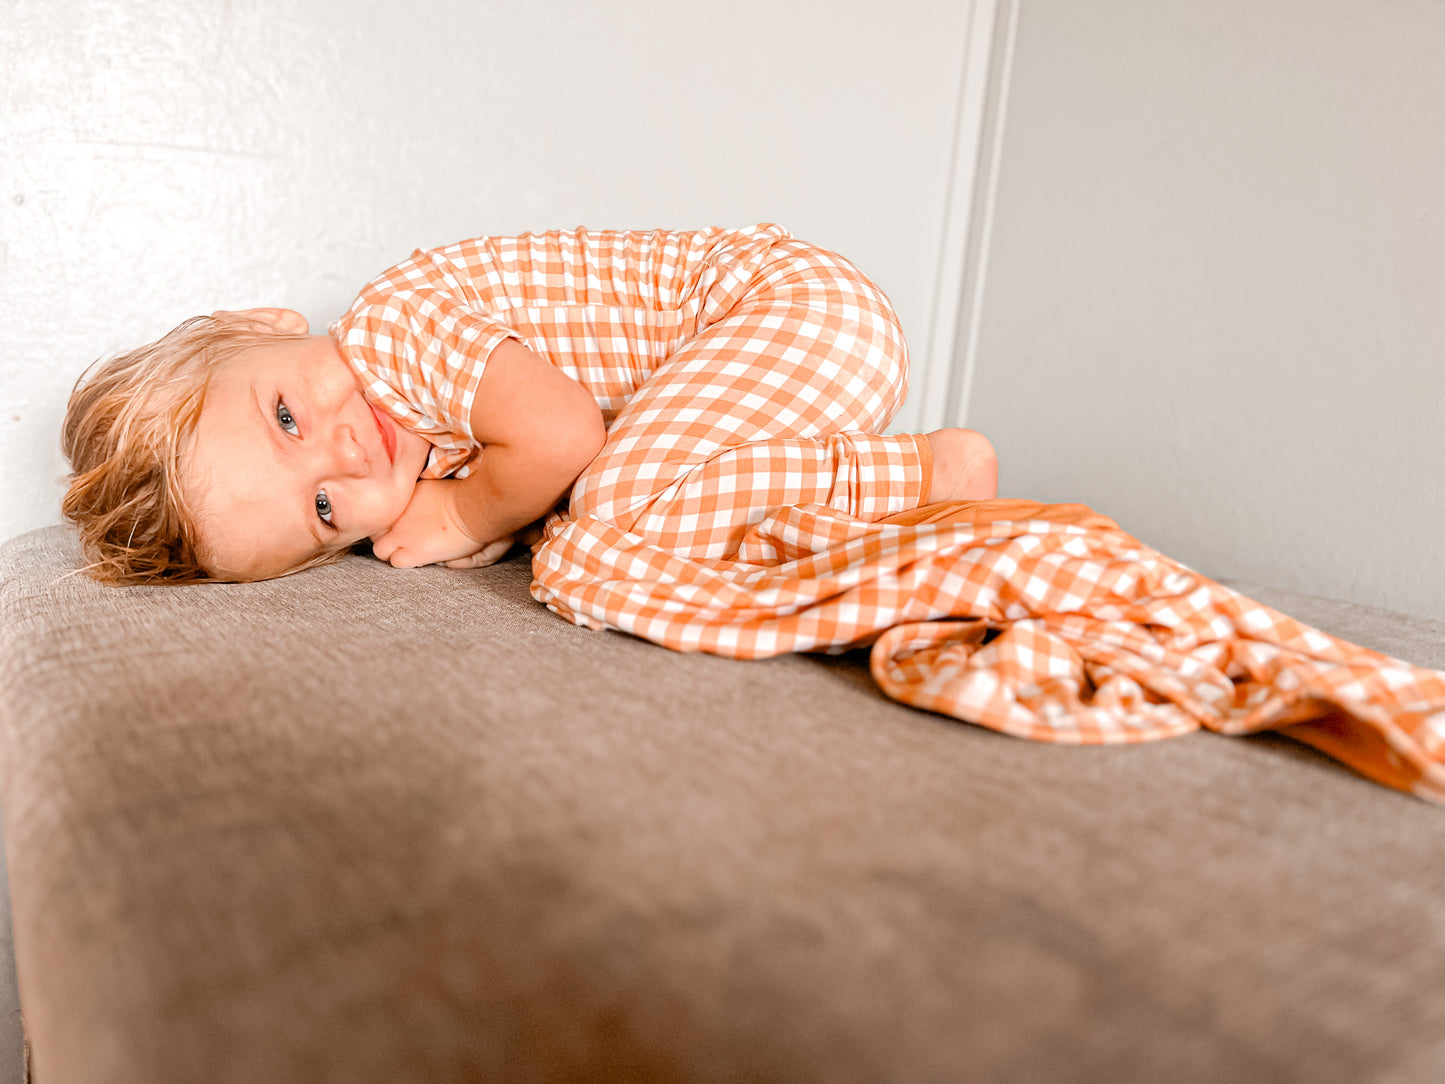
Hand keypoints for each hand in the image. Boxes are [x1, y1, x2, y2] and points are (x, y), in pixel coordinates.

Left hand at [370, 478, 509, 568]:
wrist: (472, 509)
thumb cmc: (461, 496)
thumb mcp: (429, 487)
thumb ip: (415, 496)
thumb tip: (414, 501)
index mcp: (400, 498)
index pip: (380, 513)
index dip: (387, 521)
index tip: (396, 525)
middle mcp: (395, 516)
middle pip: (374, 530)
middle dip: (384, 535)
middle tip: (399, 539)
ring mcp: (401, 535)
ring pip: (380, 550)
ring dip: (392, 551)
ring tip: (407, 551)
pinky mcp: (413, 552)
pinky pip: (395, 562)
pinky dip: (405, 562)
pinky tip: (418, 558)